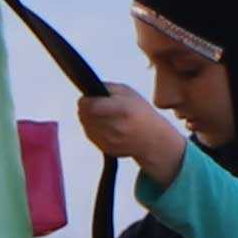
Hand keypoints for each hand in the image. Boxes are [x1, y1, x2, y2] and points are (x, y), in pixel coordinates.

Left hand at [73, 85, 190, 178]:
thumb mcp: (129, 93)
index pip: (91, 106)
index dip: (84, 101)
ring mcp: (111, 140)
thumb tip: (88, 89)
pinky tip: (102, 124)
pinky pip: (90, 135)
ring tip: (97, 113)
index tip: (84, 98)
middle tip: (89, 104)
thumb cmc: (141, 113)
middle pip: (85, 116)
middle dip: (84, 109)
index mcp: (123, 109)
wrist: (153, 140)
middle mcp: (116, 127)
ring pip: (86, 126)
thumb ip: (108, 88)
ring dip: (87, 119)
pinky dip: (92, 129)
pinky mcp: (107, 149)